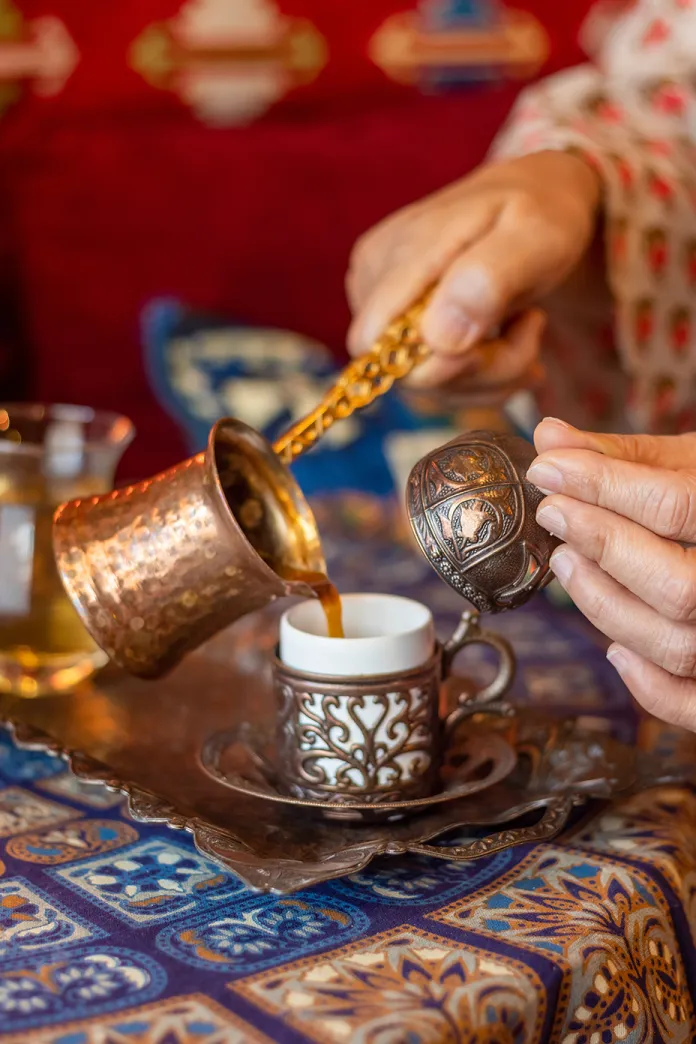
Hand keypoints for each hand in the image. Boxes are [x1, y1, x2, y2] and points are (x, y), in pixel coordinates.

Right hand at [347, 151, 599, 394]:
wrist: (534, 196)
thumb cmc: (540, 211)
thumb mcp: (537, 236)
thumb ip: (488, 280)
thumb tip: (438, 337)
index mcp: (400, 252)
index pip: (379, 343)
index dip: (442, 366)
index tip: (510, 336)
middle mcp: (373, 277)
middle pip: (406, 372)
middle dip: (482, 370)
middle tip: (533, 326)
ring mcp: (378, 303)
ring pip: (424, 385)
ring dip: (488, 374)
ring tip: (526, 326)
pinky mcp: (392, 324)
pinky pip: (432, 381)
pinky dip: (479, 375)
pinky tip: (507, 339)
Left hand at [528, 418, 695, 729]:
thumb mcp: (694, 464)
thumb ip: (626, 456)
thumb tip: (549, 436)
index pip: (676, 505)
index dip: (602, 484)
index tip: (547, 467)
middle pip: (677, 585)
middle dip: (602, 545)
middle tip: (552, 511)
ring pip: (676, 644)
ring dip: (606, 605)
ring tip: (566, 563)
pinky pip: (693, 705)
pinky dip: (648, 686)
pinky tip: (614, 649)